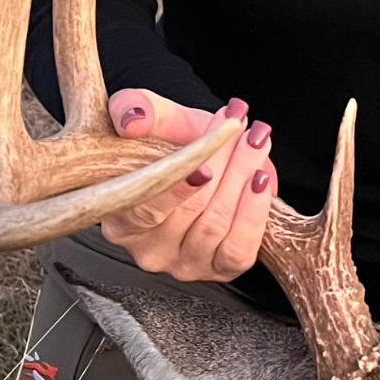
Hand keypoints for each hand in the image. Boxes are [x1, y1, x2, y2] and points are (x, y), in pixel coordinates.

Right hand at [98, 88, 277, 283]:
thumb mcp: (148, 116)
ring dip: (242, 175)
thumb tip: (132, 120)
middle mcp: (148, 250)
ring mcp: (184, 265)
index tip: (201, 164)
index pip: (143, 209)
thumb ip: (133, 108)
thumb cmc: (169, 140)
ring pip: (216, 224)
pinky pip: (239, 250)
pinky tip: (260, 180)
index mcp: (119, 219)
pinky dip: (254, 213)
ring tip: (254, 140)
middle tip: (237, 127)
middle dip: (220, 162)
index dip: (174, 187)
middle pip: (189, 211)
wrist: (204, 154)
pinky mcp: (219, 270)